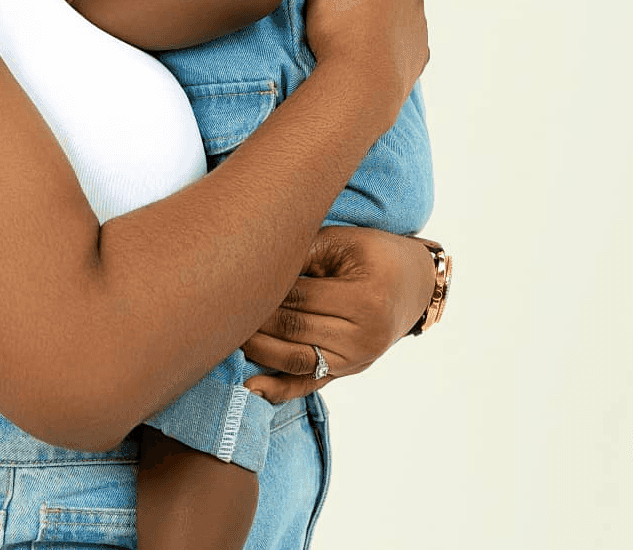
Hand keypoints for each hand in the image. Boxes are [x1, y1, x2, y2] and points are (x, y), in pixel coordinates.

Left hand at [240, 226, 437, 401]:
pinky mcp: (349, 372)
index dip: (264, 291)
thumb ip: (301, 253)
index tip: (231, 284)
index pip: (300, 298)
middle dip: (255, 320)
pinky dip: (278, 389)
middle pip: (295, 329)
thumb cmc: (375, 255)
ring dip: (258, 350)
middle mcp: (364, 337)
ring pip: (297, 359)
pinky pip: (309, 384)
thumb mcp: (343, 243)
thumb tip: (253, 265)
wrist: (414, 285)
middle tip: (219, 310)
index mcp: (365, 300)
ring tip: (225, 336)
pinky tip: (249, 387)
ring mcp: (357, 360)